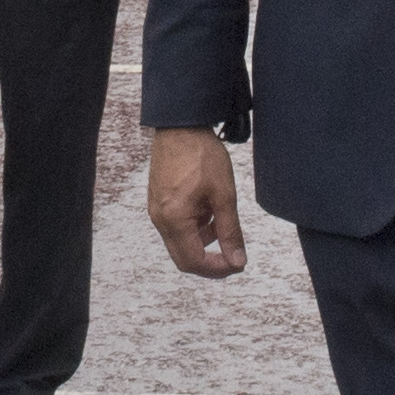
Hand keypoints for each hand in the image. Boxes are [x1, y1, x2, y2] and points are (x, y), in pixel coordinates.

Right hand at [146, 126, 245, 277]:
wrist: (181, 125)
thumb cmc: (201, 154)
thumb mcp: (224, 194)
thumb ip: (230, 231)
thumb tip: (237, 260)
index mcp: (174, 218)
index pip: (194, 261)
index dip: (218, 269)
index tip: (238, 263)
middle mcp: (160, 219)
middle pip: (183, 258)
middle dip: (210, 262)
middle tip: (233, 256)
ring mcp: (156, 210)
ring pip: (180, 243)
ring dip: (203, 242)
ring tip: (221, 220)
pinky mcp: (158, 202)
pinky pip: (175, 227)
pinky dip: (194, 228)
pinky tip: (208, 209)